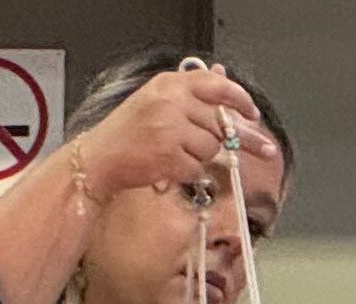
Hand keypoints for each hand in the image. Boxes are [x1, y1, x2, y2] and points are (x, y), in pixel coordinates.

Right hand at [81, 64, 275, 197]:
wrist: (101, 156)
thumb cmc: (129, 130)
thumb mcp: (157, 99)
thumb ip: (191, 92)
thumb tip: (223, 77)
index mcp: (170, 84)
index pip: (217, 86)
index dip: (240, 99)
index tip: (253, 114)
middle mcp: (172, 102)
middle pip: (220, 123)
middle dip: (226, 139)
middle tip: (231, 148)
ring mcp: (171, 129)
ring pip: (212, 147)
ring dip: (202, 156)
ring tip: (177, 153)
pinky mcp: (170, 157)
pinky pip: (199, 169)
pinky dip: (190, 173)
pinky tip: (171, 167)